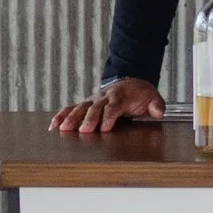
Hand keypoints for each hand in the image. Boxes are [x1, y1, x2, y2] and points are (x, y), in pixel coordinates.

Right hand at [50, 77, 164, 132]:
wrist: (131, 82)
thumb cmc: (140, 94)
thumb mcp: (153, 97)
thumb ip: (156, 105)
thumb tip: (158, 111)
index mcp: (120, 96)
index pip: (113, 107)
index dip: (108, 117)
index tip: (104, 128)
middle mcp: (104, 97)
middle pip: (94, 108)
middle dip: (88, 119)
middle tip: (83, 131)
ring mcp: (93, 100)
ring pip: (80, 108)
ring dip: (71, 118)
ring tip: (62, 129)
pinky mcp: (86, 104)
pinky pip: (71, 108)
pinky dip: (62, 116)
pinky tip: (54, 126)